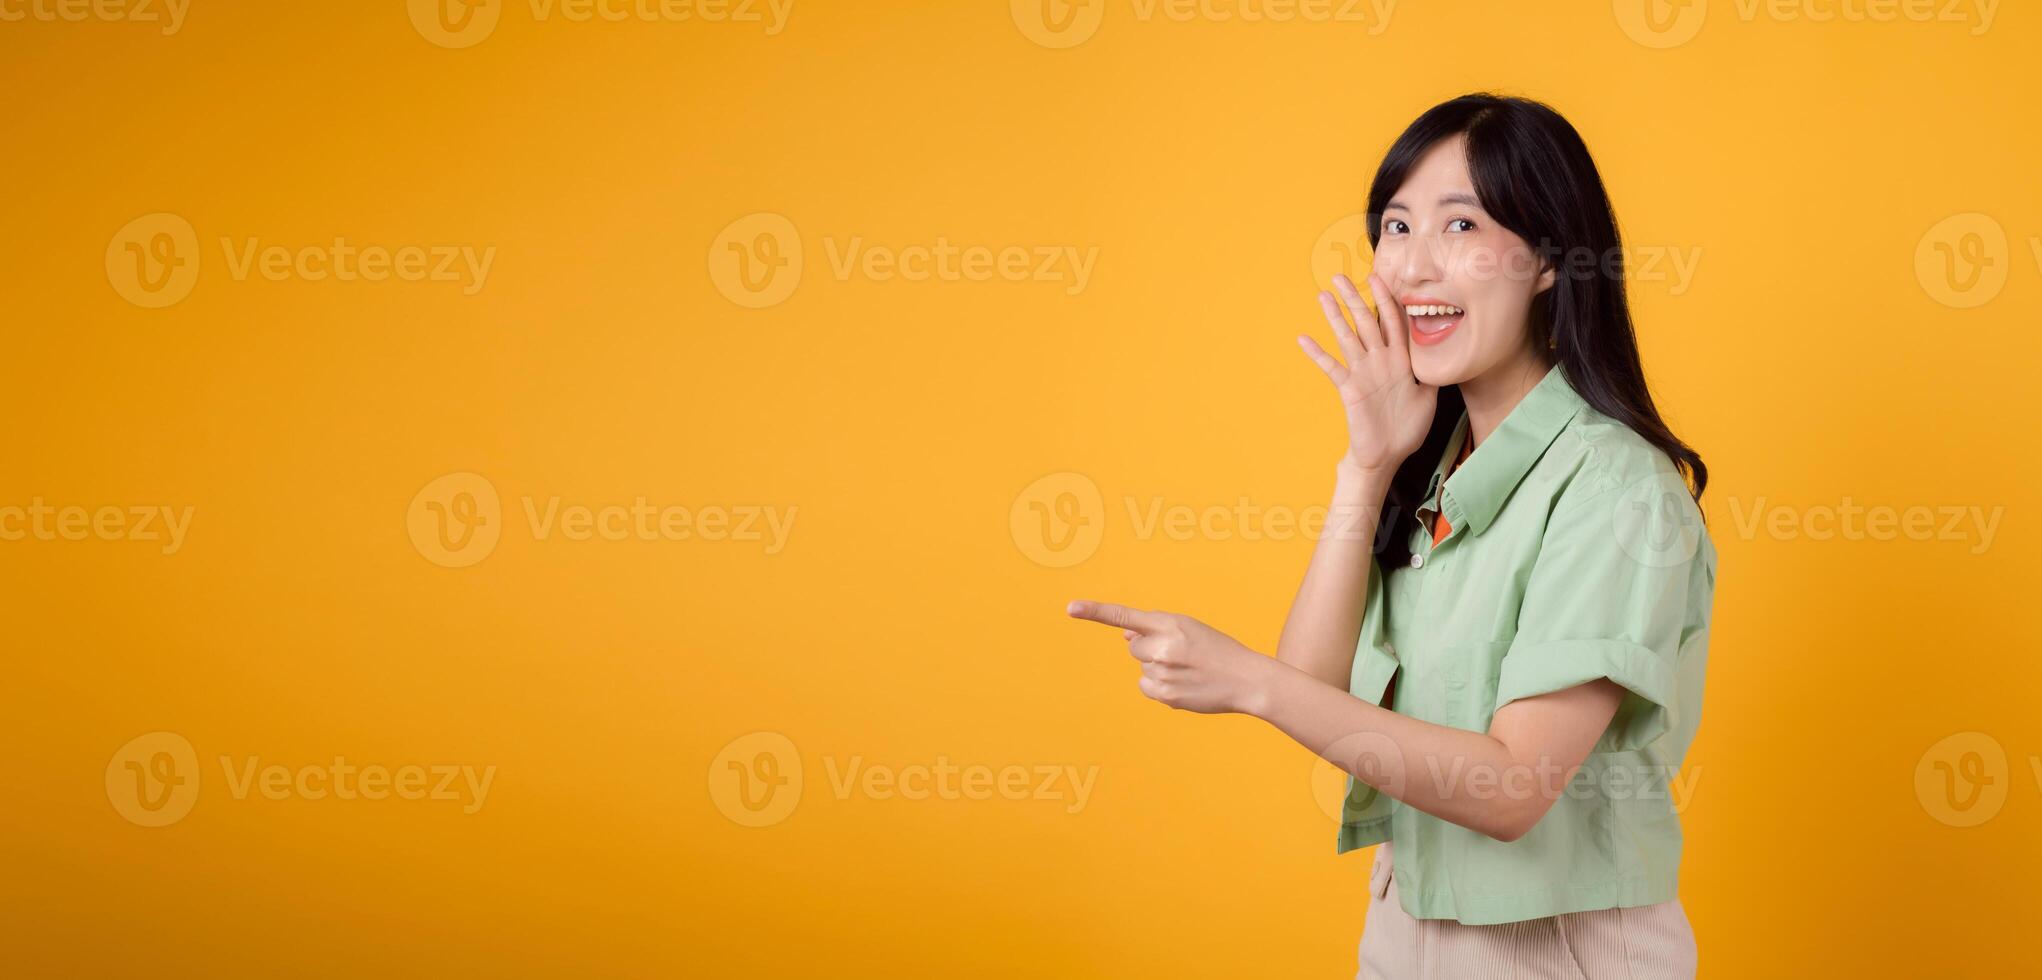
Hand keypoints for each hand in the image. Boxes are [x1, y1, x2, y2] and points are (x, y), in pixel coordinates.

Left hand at [1066, 600, 1273, 714]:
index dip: (1096, 612)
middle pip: (1134, 647)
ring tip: (1188, 670)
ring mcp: (1163, 673)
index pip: (1126, 616)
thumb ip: (1156, 628)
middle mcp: (1163, 647)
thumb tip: (1125, 635)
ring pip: (1142, 668)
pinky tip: (1183, 684)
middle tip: (1181, 653)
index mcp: (1171, 624)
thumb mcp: (1190, 628)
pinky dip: (1159, 686)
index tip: (1071, 608)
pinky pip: (1146, 686)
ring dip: (1157, 668)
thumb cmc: (1217, 650)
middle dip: (1150, 648)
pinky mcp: (1165, 695)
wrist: (1246, 679)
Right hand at [1297, 273, 1438, 476]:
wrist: (1387, 456)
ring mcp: (1362, 373)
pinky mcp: (1349, 388)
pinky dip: (1317, 353)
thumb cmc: (1407, 429)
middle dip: (1354, 298)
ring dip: (1335, 316)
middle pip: (1366, 322)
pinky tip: (1304, 339)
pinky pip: (1331, 367)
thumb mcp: (1429, 397)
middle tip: (1340, 276)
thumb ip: (1430, 372)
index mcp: (1400, 361)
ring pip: (1348, 337)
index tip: (1378, 278)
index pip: (1393, 322)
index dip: (1386, 300)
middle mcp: (1379, 361)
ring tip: (1323, 295)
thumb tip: (1441, 351)